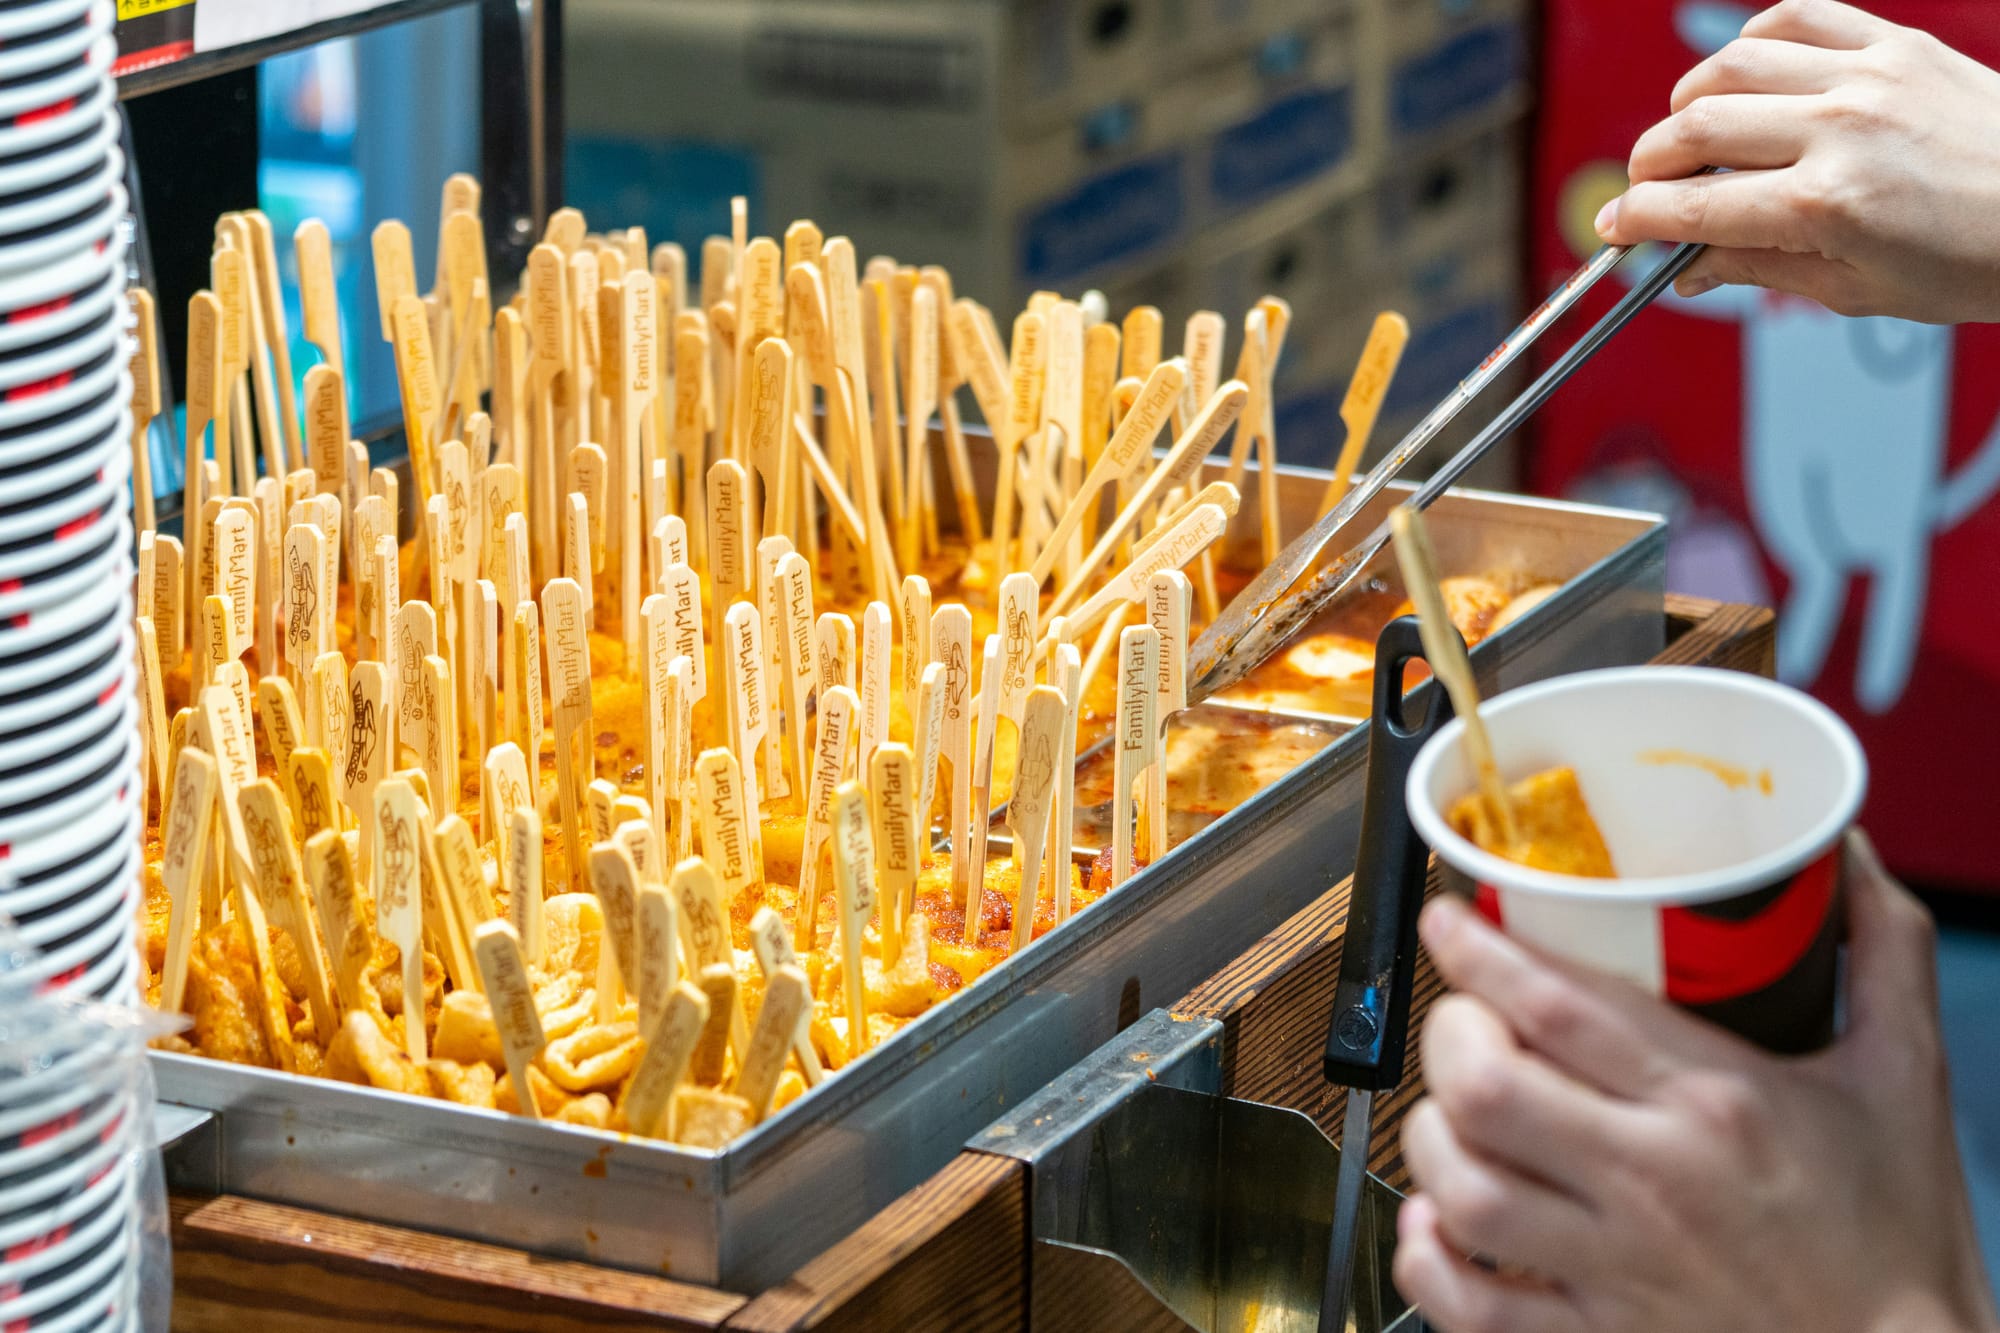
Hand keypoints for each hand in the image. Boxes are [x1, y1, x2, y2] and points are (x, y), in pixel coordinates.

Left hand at [1393, 831, 1997, 1332]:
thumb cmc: (1897, 1236)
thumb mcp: (1903, 1074)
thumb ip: (1879, 951)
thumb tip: (1848, 854)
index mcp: (1718, 1104)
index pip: (1560, 1005)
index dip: (1480, 950)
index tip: (1449, 918)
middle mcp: (1654, 1184)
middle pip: (1488, 1089)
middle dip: (1448, 1035)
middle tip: (1461, 1017)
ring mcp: (1618, 1267)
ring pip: (1464, 1189)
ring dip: (1431, 1136)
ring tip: (1451, 1109)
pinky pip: (1471, 1306)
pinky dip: (1428, 1258)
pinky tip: (1437, 1222)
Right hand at [1594, 0, 1999, 322]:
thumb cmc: (1973, 261)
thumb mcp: (1853, 289)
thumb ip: (1758, 268)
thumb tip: (1685, 267)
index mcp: (1828, 205)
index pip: (1692, 208)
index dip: (1636, 221)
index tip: (1614, 231)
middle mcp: (1842, 129)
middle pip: (1696, 130)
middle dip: (1649, 166)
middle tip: (1645, 191)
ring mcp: (1868, 76)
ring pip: (1731, 65)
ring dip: (1689, 103)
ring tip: (1689, 136)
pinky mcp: (1894, 43)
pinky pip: (1795, 16)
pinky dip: (1750, 42)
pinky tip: (1742, 77)